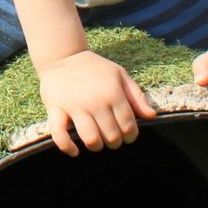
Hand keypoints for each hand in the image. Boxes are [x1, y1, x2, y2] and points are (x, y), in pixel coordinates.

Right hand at [36, 49, 157, 157]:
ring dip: (97, 145)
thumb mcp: (119, 75)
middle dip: (115, 141)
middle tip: (113, 137)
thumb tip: (151, 116)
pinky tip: (75, 151)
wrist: (63, 55)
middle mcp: (94, 101)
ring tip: (97, 141)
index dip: (131, 135)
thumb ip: (136, 96)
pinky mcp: (55, 109)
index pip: (128, 125)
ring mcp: (74, 106)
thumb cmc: (94, 67)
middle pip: (111, 136)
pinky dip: (68, 147)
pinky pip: (59, 135)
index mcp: (112, 93)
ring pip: (90, 139)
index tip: (128, 135)